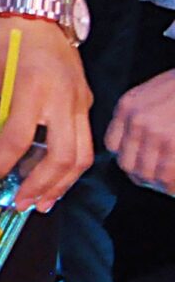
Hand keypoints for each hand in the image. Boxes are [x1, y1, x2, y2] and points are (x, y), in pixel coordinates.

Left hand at [0, 17, 91, 209]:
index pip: (17, 138)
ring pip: (80, 156)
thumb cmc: (2, 40)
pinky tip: (53, 180)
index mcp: (30, 87)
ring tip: (38, 201)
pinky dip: (70, 168)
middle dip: (39, 186)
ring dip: (60, 184)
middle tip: (17, 203)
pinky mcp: (86, 104)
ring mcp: (79, 102)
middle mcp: (62, 98)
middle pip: (61, 156)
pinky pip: (84, 144)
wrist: (37, 13)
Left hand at [106, 68, 174, 194]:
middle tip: (156, 181)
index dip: (127, 157)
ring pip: (147, 173)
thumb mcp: (152, 93)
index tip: (139, 164)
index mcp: (128, 106)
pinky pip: (167, 176)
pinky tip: (174, 188)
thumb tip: (140, 144)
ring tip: (168, 184)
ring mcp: (157, 134)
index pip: (113, 145)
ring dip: (159, 183)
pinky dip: (171, 186)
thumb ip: (141, 114)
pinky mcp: (173, 144)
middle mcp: (137, 121)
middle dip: (141, 176)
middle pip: (127, 163)